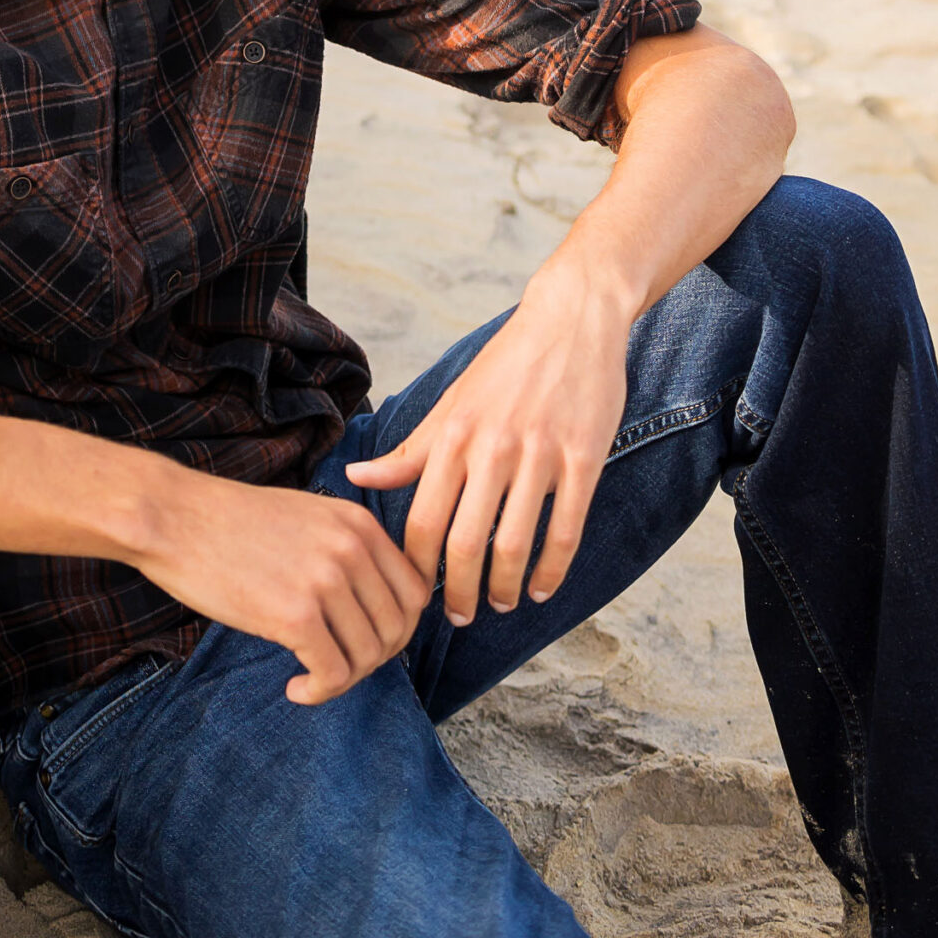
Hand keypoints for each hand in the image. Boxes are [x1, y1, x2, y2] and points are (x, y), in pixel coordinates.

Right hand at [135, 470, 430, 705]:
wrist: (173, 517)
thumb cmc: (229, 523)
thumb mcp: (306, 517)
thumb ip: (344, 551)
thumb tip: (372, 608)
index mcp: (358, 524)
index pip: (414, 592)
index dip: (397, 629)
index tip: (365, 643)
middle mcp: (351, 549)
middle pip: (397, 629)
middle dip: (372, 660)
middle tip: (336, 667)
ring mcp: (325, 581)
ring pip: (368, 656)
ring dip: (343, 680)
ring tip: (310, 678)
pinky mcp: (295, 615)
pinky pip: (333, 673)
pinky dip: (319, 691)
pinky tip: (295, 688)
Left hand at [343, 261, 631, 624]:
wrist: (571, 319)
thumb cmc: (506, 365)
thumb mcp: (450, 403)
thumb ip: (408, 451)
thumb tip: (354, 478)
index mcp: (452, 435)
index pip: (422, 520)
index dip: (417, 569)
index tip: (417, 593)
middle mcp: (491, 447)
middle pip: (464, 542)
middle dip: (458, 593)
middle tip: (459, 617)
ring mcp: (540, 453)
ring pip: (514, 543)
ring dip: (505, 587)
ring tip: (501, 604)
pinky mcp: (583, 456)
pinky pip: (566, 528)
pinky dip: (552, 569)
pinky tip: (542, 588)